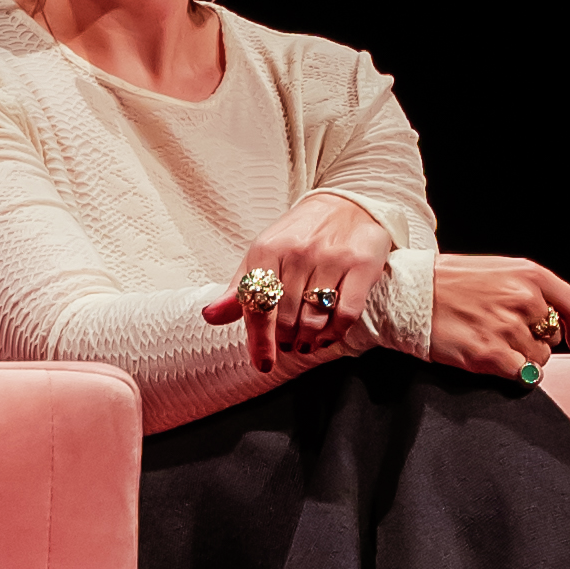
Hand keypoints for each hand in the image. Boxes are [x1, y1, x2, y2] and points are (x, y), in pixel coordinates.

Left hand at [201, 193, 395, 373]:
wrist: (344, 205)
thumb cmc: (298, 236)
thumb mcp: (262, 255)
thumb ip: (238, 289)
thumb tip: (209, 316)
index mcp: (267, 250)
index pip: (258, 306)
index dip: (260, 340)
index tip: (263, 363)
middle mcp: (298, 252)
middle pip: (286, 318)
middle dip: (286, 340)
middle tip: (288, 344)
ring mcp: (331, 258)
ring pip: (314, 319)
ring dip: (308, 340)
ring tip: (306, 342)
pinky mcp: (361, 265)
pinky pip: (345, 313)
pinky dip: (335, 332)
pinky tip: (327, 336)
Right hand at [427, 253, 569, 381]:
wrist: (408, 294)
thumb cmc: (448, 282)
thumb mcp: (498, 270)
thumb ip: (530, 290)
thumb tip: (553, 321)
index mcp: (529, 275)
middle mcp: (524, 299)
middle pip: (553, 337)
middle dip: (535, 340)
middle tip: (504, 334)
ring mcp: (508, 328)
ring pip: (539, 359)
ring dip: (521, 358)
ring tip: (491, 343)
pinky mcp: (490, 354)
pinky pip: (523, 375)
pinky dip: (512, 374)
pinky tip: (491, 360)